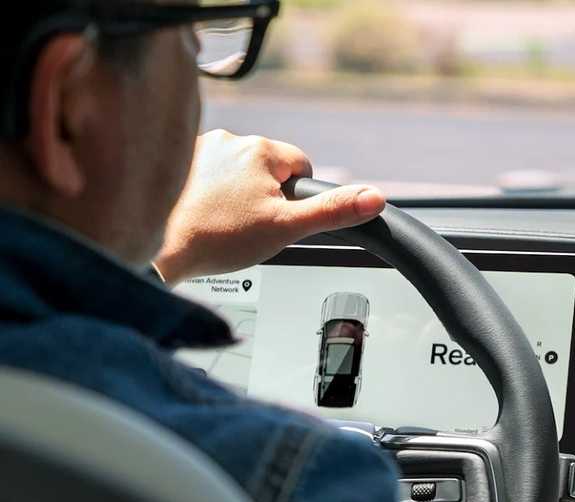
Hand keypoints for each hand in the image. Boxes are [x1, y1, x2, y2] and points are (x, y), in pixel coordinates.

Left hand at [152, 130, 385, 282]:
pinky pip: (207, 174)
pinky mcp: (175, 163)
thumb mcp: (287, 228)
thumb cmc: (218, 238)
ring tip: (224, 222)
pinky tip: (203, 215)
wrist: (157, 246)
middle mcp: (228, 140)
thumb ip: (333, 211)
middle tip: (250, 224)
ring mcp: (197, 148)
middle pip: (267, 168)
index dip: (297, 195)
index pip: (300, 165)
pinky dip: (209, 193)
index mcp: (259, 149)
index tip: (279, 215)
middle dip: (266, 194)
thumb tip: (375, 199)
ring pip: (236, 171)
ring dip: (236, 193)